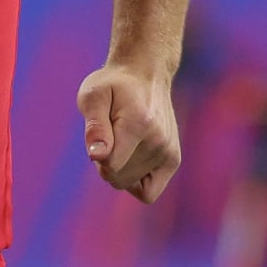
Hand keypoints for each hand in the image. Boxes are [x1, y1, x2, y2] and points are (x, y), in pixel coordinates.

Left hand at [78, 62, 180, 203]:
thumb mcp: (93, 95)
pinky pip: (149, 192)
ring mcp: (169, 152)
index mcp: (139, 124)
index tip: (101, 132)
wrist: (146, 74)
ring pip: (130, 184)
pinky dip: (135, 182)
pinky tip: (132, 159)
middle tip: (110, 135)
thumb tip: (97, 156)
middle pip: (118, 179)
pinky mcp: (174, 160)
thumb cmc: (113, 85)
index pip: (109, 166)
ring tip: (123, 140)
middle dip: (106, 163)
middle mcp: (159, 141)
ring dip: (120, 168)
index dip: (98, 154)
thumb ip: (94, 126)